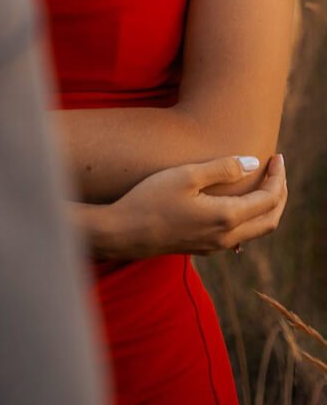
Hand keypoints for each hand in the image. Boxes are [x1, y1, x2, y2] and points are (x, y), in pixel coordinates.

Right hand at [79, 153, 286, 260]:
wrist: (124, 233)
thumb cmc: (150, 199)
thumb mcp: (186, 176)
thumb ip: (222, 169)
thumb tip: (253, 163)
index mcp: (227, 217)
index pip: (269, 198)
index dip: (278, 176)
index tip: (277, 156)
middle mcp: (227, 237)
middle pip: (271, 219)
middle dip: (280, 193)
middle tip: (277, 170)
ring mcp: (216, 246)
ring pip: (257, 230)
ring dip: (268, 207)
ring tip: (264, 183)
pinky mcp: (204, 247)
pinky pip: (241, 236)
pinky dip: (251, 217)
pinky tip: (239, 204)